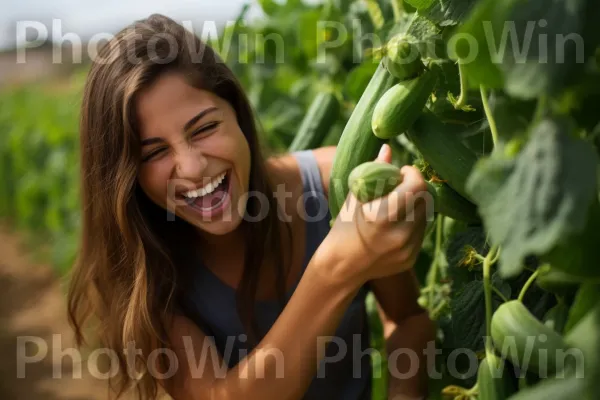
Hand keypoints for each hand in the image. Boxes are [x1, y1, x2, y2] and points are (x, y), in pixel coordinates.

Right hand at [319, 144, 429, 286]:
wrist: (342, 266)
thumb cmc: (344, 226)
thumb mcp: (355, 198)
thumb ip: (374, 172)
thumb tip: (388, 148)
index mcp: (381, 217)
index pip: (416, 187)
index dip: (412, 174)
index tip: (401, 171)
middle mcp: (399, 235)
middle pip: (425, 199)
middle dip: (416, 187)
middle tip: (401, 185)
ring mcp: (407, 250)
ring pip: (426, 215)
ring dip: (416, 204)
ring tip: (397, 204)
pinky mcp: (411, 258)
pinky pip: (421, 231)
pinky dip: (413, 221)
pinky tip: (397, 222)